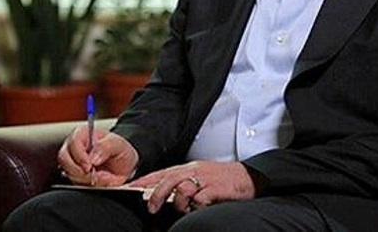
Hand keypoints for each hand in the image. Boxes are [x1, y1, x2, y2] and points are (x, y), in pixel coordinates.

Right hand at [57, 125, 138, 186]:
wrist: (122, 165)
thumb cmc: (118, 150)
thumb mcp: (118, 145)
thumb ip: (105, 147)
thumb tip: (93, 158)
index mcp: (83, 134)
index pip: (73, 141)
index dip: (80, 155)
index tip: (89, 166)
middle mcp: (73, 147)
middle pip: (64, 158)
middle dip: (79, 170)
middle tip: (94, 176)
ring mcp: (72, 162)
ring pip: (68, 172)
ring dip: (84, 179)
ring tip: (100, 177)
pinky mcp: (74, 176)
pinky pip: (74, 183)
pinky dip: (86, 185)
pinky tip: (96, 182)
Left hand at [129, 161, 255, 213]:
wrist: (248, 176)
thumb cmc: (221, 179)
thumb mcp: (198, 177)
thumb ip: (181, 183)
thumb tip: (162, 196)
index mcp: (187, 168)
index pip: (161, 173)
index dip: (144, 180)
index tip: (129, 188)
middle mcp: (193, 171)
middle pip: (168, 180)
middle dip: (156, 194)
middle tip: (151, 207)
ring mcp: (204, 179)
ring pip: (182, 189)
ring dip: (179, 202)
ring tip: (184, 208)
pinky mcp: (216, 188)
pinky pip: (201, 199)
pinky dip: (197, 206)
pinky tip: (200, 208)